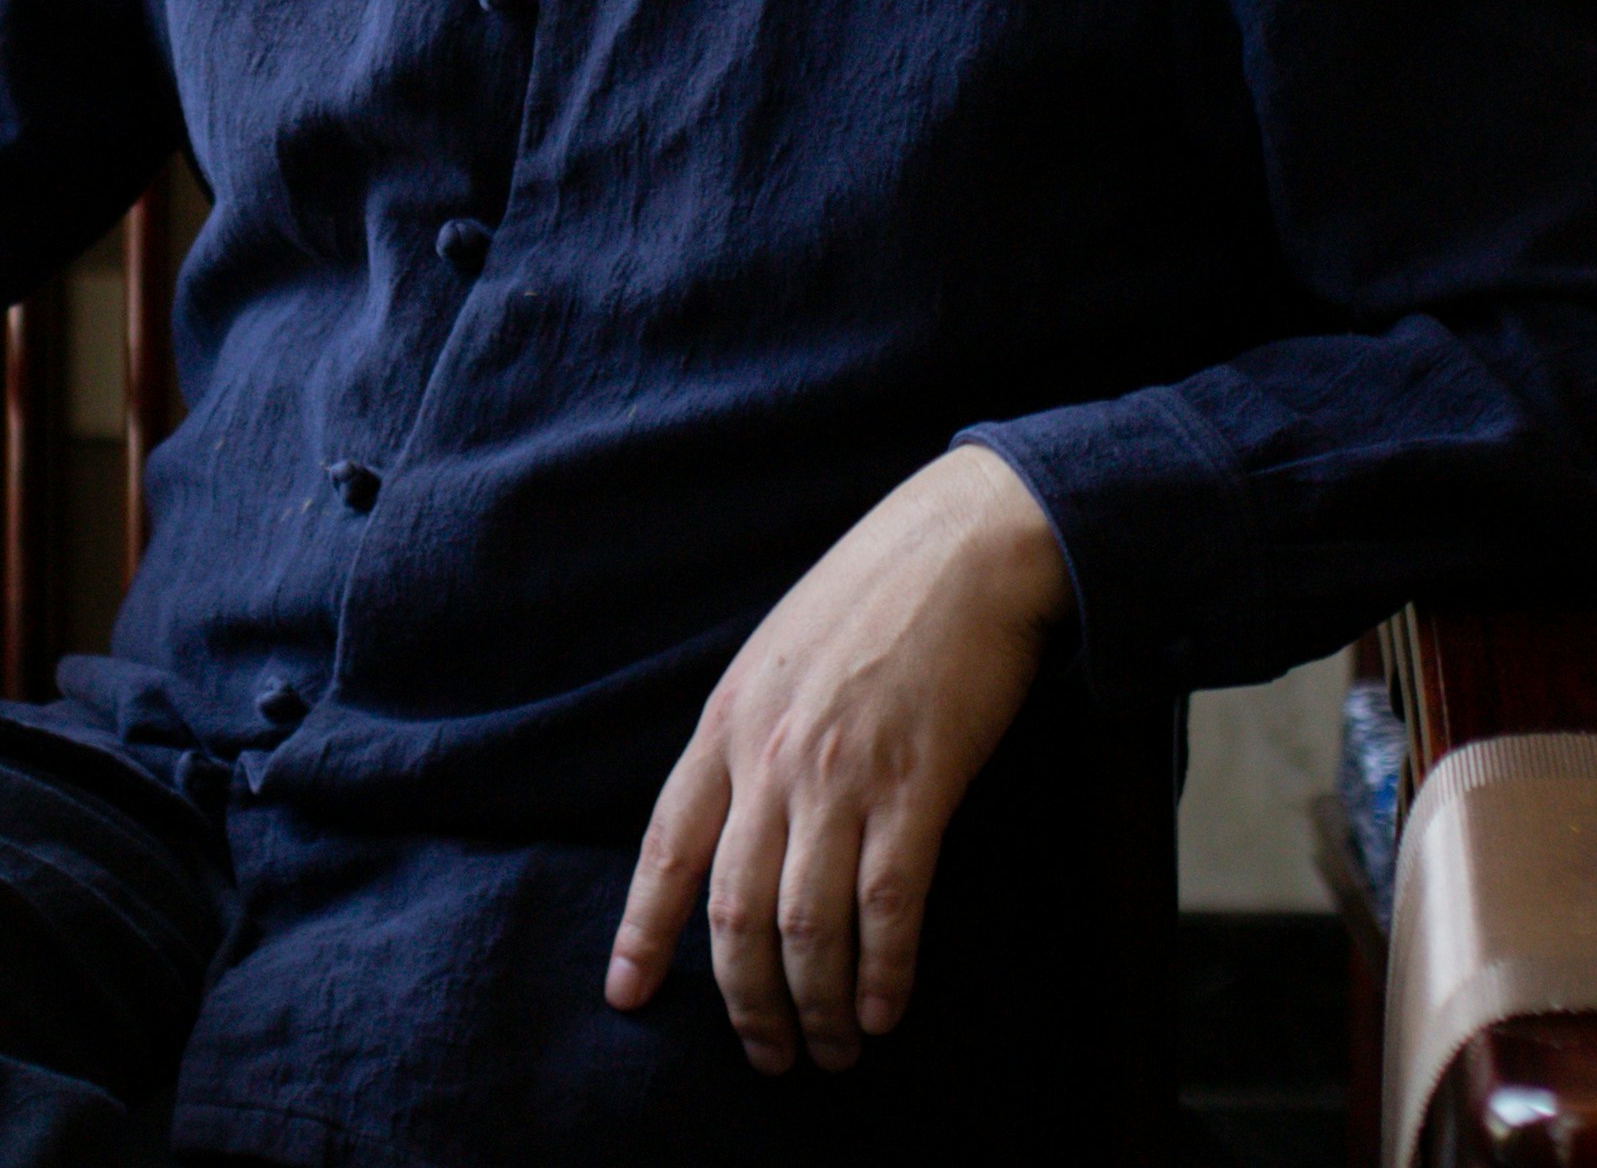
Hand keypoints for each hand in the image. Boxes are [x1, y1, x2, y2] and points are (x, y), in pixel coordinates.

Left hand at [605, 442, 1072, 1073]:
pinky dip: (881, 971)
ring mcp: (841, 773)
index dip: (643, 932)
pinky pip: (887, 905)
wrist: (968, 541)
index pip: (665, 849)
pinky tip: (883, 1009)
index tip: (628, 994)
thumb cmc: (877, 592)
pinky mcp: (916, 785)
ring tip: (830, 1049)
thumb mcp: (779, 654)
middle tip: (768, 1055)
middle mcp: (771, 757)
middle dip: (745, 1001)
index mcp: (727, 722)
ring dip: (814, 1004)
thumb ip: (751, 733)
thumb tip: (740, 818)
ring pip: (804, 925)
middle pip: (733, 912)